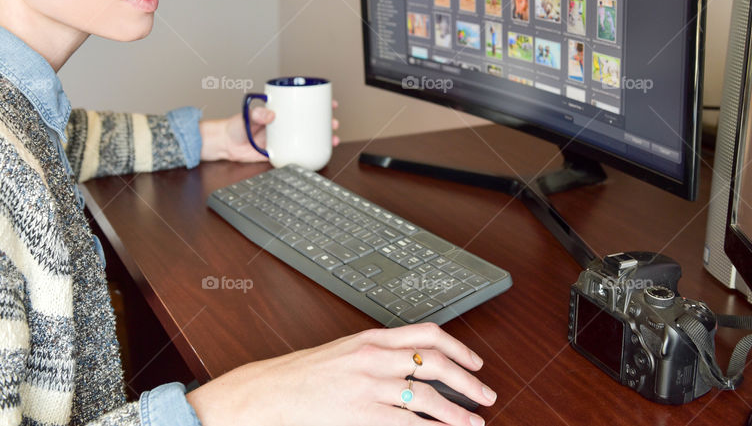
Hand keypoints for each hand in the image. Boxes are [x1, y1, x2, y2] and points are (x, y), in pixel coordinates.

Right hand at [186, 323, 495, 425]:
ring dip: (457, 411)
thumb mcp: (341, 354)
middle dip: (468, 380)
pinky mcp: (361, 413)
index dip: (459, 347)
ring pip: (427, 395)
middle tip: (486, 393)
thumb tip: (411, 368)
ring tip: (474, 423)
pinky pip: (407, 423)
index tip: (475, 361)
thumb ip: (375, 357)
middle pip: (436, 363)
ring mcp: (368, 385)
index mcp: (370, 339)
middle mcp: (373, 357)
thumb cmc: (299, 377)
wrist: (265, 394)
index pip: (427, 334)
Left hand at [199, 101, 339, 162]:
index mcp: (281, 113)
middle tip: (334, 123)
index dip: (319, 104)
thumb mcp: (247, 115)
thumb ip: (257, 114)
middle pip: (311, 122)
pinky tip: (319, 154)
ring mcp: (284, 139)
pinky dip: (309, 154)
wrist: (226, 145)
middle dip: (327, 122)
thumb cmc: (236, 126)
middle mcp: (285, 125)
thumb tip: (271, 114)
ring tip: (332, 139)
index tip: (331, 103)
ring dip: (323, 139)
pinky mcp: (281, 152)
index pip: (303, 105)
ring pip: (308, 138)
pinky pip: (298, 153)